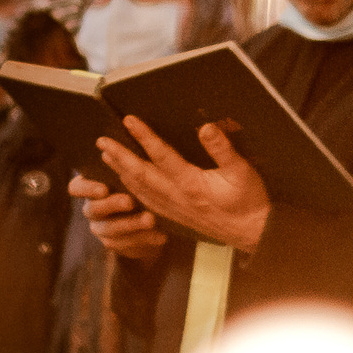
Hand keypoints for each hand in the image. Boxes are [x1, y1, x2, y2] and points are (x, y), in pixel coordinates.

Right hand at [71, 171, 167, 261]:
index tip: (104, 189)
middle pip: (92, 209)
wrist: (155, 213)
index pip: (76, 187)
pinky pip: (126, 245)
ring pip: (110, 229)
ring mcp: (101, 229)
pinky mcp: (116, 244)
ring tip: (151, 219)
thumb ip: (127, 164)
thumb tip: (128, 150)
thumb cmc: (140, 182)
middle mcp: (92, 208)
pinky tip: (161, 235)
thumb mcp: (134, 172)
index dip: (87, 189)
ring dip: (131, 224)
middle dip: (112, 205)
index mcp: (91, 186)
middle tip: (130, 201)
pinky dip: (144, 239)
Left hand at [96, 117, 269, 251]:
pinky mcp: (174, 216)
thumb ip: (222, 149)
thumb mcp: (242, 172)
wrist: (250, 231)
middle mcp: (176, 197)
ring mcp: (172, 208)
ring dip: (120, 172)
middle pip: (140, 174)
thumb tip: (205, 128)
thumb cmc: (248, 200)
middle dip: (119, 156)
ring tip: (106, 156)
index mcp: (191, 183)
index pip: (161, 155)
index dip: (144, 136)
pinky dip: (131, 190)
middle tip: (101, 141)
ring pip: (139, 189)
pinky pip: (145, 202)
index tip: (128, 120)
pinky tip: (124, 182)